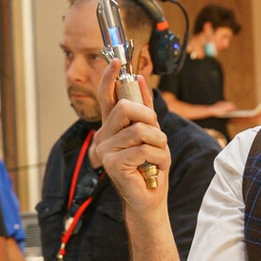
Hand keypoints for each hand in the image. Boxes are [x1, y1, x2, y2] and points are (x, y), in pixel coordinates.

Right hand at [95, 60, 171, 213]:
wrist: (149, 198)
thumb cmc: (150, 167)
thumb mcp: (152, 133)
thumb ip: (144, 109)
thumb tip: (139, 79)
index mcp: (111, 128)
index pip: (106, 97)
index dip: (109, 78)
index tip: (115, 62)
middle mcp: (103, 137)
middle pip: (125, 107)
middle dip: (148, 117)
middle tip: (156, 134)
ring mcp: (105, 151)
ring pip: (138, 129)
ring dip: (158, 142)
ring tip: (157, 155)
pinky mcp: (112, 164)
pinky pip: (142, 148)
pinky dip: (157, 157)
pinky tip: (155, 167)